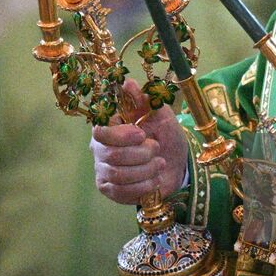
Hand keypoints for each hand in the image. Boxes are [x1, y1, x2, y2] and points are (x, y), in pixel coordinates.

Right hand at [91, 79, 187, 203]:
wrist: (176, 163)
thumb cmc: (164, 134)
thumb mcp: (161, 114)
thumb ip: (145, 100)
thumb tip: (128, 82)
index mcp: (108, 126)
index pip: (100, 131)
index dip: (121, 135)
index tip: (142, 134)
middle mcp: (100, 149)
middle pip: (112, 155)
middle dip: (141, 154)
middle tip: (157, 148)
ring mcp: (103, 170)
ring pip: (118, 175)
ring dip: (145, 170)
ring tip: (160, 164)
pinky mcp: (111, 190)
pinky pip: (121, 193)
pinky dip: (143, 187)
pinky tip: (155, 180)